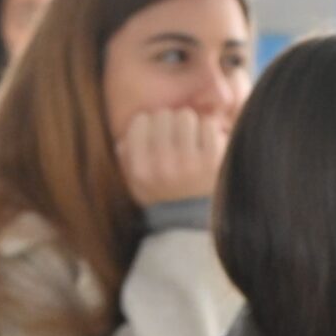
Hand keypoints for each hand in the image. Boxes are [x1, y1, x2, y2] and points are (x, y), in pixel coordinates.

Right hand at [115, 109, 229, 206]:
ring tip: (190, 141)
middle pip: (163, 115)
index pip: (140, 122)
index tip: (155, 133)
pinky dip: (208, 131)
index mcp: (140, 170)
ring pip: (186, 116)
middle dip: (169, 123)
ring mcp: (188, 164)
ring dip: (189, 125)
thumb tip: (123, 140)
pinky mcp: (212, 161)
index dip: (149, 124)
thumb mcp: (137, 183)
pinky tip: (206, 146)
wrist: (196, 220)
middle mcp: (162, 166)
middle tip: (175, 137)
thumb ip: (127, 159)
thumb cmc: (164, 195)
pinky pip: (208, 125)